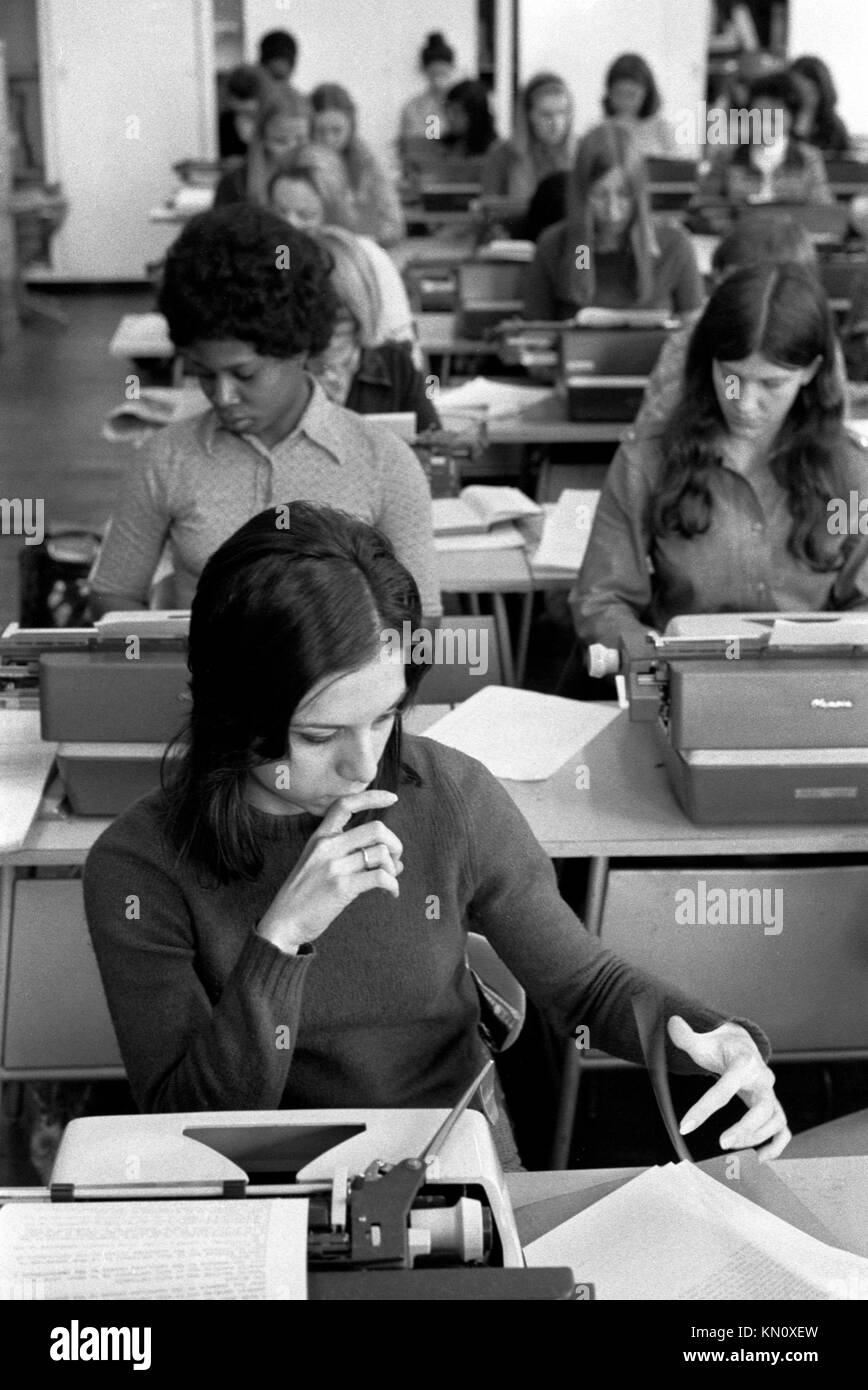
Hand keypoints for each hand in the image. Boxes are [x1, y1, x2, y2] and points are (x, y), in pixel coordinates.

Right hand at [256, 790, 403, 954]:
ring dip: (394, 868)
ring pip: (381, 852)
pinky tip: (391, 893)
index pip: (346, 805)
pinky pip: (380, 877)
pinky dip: (393, 885)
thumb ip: (351, 857)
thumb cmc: (304, 895)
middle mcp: (327, 846)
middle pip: (376, 829)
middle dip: (394, 844)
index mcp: (320, 837)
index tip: (392, 799)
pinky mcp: (341, 887)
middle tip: (395, 861)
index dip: (372, 797)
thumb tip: (396, 862)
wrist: (283, 922)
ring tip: (391, 880)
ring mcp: (333, 866)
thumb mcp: (318, 864)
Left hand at [668, 1015, 790, 1160]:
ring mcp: (770, 1093)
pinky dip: (776, 1144)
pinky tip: (760, 1158)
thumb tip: (672, 1021)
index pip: (725, 1087)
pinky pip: (783, 1128)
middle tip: (721, 1143)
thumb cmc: (718, 1045)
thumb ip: (685, 1035)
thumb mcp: (702, 1040)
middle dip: (745, 1128)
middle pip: (763, 1107)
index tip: (685, 1126)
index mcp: (744, 1062)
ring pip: (775, 1119)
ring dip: (755, 1136)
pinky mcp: (772, 1105)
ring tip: (729, 1145)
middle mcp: (762, 1078)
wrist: (740, 1044)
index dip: (704, 1108)